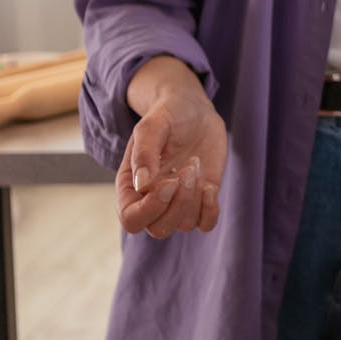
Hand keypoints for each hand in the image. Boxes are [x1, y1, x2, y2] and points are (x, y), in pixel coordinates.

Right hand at [115, 57, 226, 237]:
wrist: (193, 111)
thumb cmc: (166, 117)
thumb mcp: (151, 127)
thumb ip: (144, 153)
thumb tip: (141, 185)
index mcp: (130, 187)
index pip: (131, 220)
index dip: (151, 209)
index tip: (170, 181)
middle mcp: (151, 200)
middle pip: (159, 229)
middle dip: (179, 203)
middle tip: (188, 167)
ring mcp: (178, 201)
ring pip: (183, 225)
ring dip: (195, 198)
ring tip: (195, 164)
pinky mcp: (201, 198)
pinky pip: (205, 224)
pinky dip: (210, 211)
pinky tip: (210, 186)